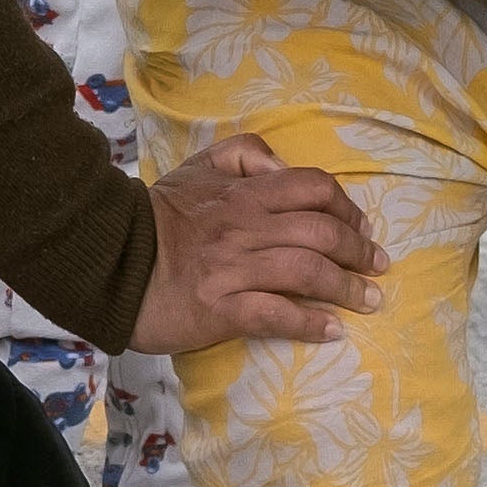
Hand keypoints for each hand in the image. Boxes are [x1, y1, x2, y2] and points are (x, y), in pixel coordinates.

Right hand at [122, 131, 385, 358]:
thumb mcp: (198, 167)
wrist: (109, 261)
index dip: (346, 206)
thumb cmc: (156, 216)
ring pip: (307, 272)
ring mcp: (235, 269)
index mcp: (243, 192)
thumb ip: (242, 155)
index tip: (361, 226)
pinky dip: (310, 323)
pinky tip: (331, 331)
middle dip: (359, 250)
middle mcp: (247, 227)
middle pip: (321, 232)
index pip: (313, 188)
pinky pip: (276, 314)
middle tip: (378, 266)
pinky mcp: (221, 308)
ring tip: (369, 301)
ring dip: (347, 288)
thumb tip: (283, 167)